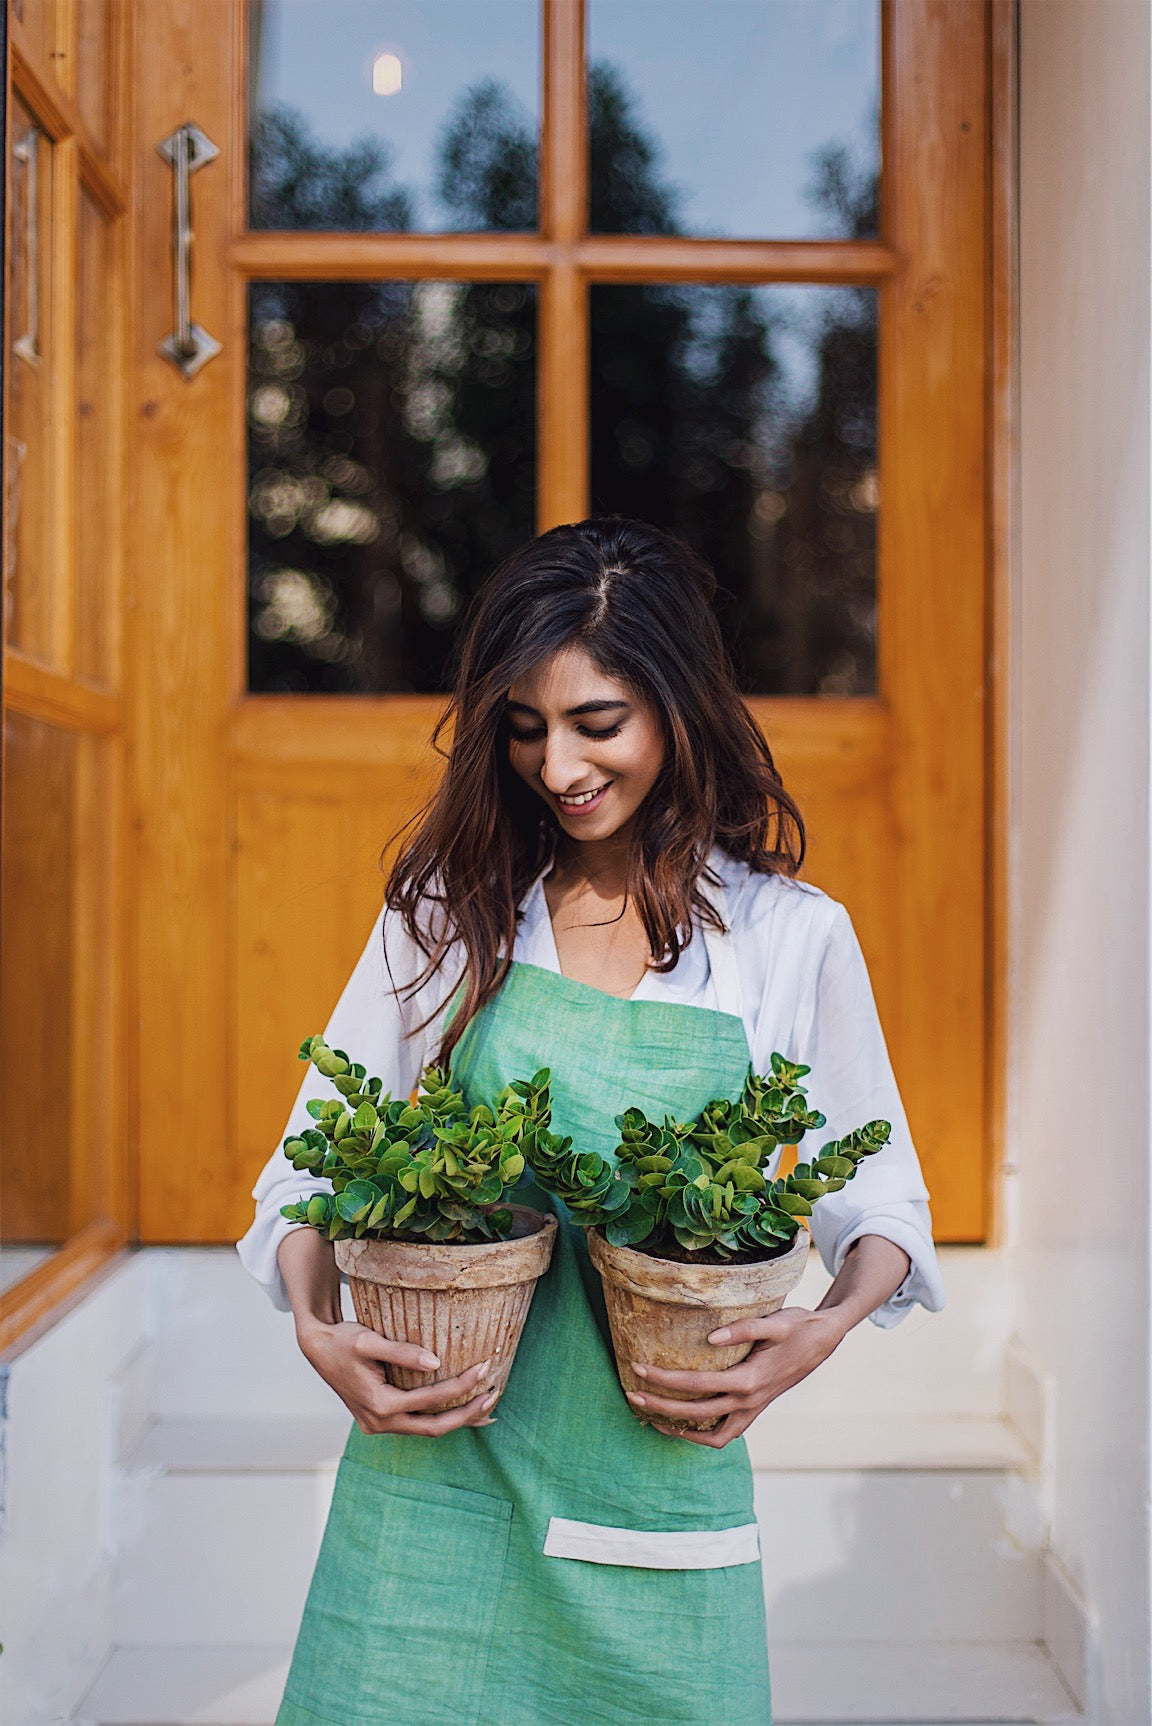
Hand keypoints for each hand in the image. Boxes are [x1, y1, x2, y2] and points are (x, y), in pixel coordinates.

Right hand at [297, 1316, 498, 1437]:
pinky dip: (439, 1417)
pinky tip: (460, 1411)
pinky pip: (416, 1424)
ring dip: (456, 1419)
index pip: (430, 1399)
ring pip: (426, 1429)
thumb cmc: (342, 1340)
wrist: (318, 1348)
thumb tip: (436, 1362)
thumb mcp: (369, 1340)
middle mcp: (379, 1422)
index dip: (461, 1386)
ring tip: (487, 1408)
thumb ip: (402, 1352)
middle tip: (494, 1396)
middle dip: (467, 1414)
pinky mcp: (380, 1420)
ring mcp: (378, 1425)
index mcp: (379, 1404)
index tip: (484, 1368)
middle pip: (433, 1427)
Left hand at [625, 1305, 846, 1448]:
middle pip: (695, 1413)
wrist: (825, 1340)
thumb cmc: (799, 1327)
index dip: (664, 1380)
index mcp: (749, 1380)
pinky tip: (684, 1422)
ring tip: (652, 1417)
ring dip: (680, 1429)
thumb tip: (710, 1336)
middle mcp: (749, 1401)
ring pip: (711, 1435)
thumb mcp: (775, 1321)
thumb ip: (743, 1329)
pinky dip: (702, 1434)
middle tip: (631, 1395)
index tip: (638, 1369)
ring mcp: (753, 1410)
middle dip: (660, 1407)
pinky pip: (725, 1433)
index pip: (697, 1385)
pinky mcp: (756, 1410)